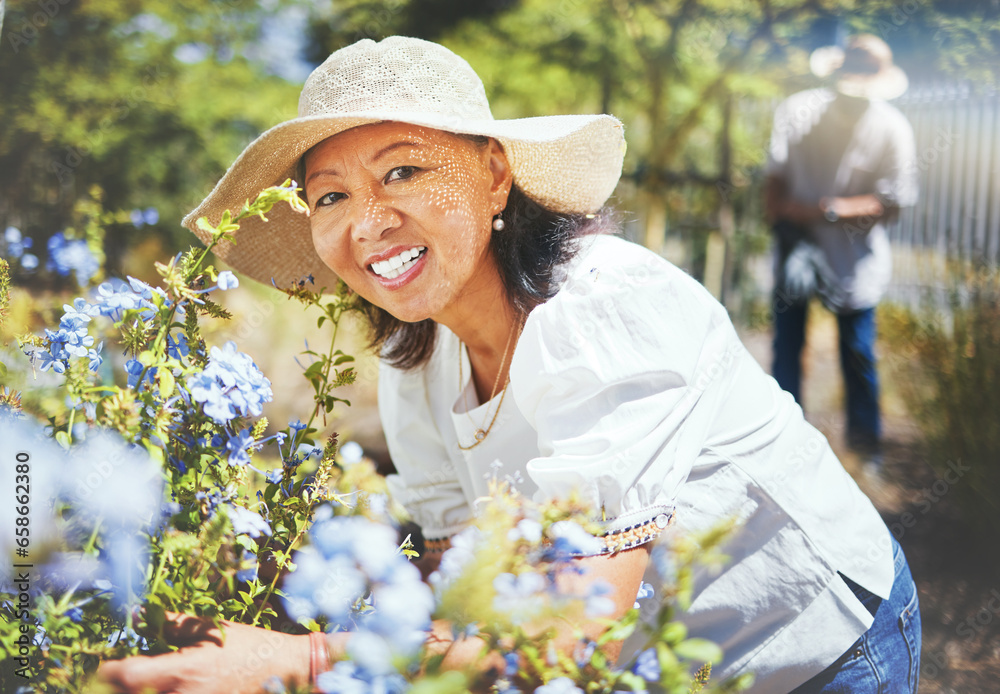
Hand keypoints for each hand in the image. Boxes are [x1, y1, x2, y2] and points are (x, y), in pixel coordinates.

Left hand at [97, 612, 311, 693]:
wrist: (278, 670)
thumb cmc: (244, 644)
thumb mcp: (207, 628)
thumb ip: (170, 623)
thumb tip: (136, 613)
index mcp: (184, 669)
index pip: (129, 676)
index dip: (109, 671)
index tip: (104, 664)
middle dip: (118, 686)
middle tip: (114, 676)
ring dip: (138, 691)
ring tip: (136, 681)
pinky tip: (159, 686)